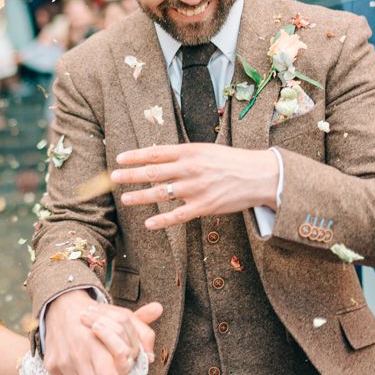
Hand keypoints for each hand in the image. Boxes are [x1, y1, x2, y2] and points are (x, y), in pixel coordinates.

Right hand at [44, 291, 160, 374]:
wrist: (62, 306)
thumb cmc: (97, 315)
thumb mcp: (123, 317)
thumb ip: (143, 333)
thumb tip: (153, 357)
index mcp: (98, 340)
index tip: (124, 374)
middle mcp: (79, 351)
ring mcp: (64, 359)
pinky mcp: (52, 365)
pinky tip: (84, 371)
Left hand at [112, 143, 278, 229]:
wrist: (260, 175)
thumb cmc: (230, 161)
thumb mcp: (205, 150)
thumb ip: (181, 155)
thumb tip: (155, 156)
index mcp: (190, 152)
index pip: (156, 152)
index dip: (135, 156)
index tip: (119, 158)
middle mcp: (191, 169)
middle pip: (154, 172)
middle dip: (131, 175)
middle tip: (114, 177)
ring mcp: (197, 189)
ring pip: (162, 194)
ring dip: (141, 197)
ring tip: (125, 198)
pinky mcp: (205, 206)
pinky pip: (179, 215)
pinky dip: (162, 220)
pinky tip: (149, 223)